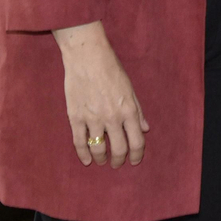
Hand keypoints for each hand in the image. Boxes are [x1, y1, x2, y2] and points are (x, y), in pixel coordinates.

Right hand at [52, 21, 149, 168]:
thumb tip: (145, 129)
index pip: (137, 141)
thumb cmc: (111, 69)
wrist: (87, 57)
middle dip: (119, 160)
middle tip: (117, 163)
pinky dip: (83, 154)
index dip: (137, 155)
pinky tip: (86, 160)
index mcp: (128, 110)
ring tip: (102, 160)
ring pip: (99, 149)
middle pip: (119, 149)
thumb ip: (138, 111)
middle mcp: (112, 118)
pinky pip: (80, 142)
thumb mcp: (130, 89)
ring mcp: (93, 119)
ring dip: (102, 158)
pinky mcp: (76, 117)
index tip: (134, 160)